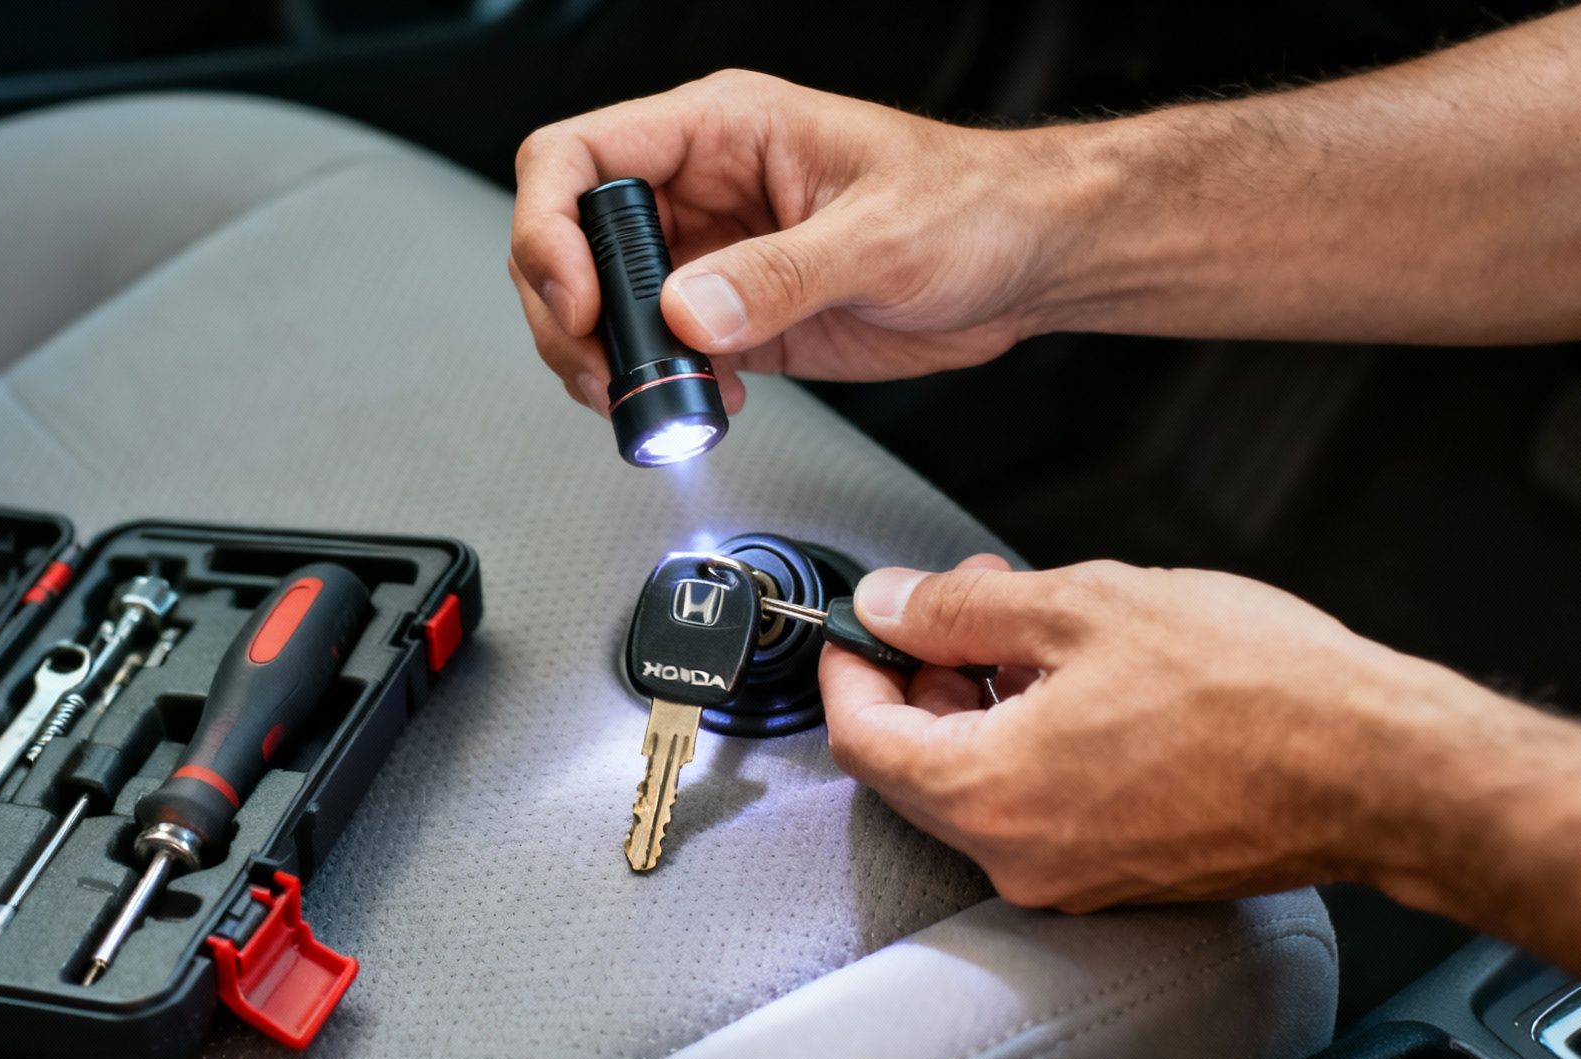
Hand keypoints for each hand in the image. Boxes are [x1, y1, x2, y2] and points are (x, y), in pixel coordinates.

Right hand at [509, 70, 1073, 413]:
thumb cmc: (974, 206)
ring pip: (606, 306)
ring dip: (608, 362)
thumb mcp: (879, 234)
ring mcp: (715, 255)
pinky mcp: (738, 317)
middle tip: (603, 372)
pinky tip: (705, 407)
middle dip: (568, 313)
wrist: (1028, 261)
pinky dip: (663, 390)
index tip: (579, 298)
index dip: (552, 227)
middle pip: (573, 240)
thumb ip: (778, 275)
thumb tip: (689, 313)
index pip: (579, 156)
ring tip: (653, 401)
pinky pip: (664, 354)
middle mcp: (704, 188)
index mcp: (722, 129)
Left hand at [819, 556, 1488, 910]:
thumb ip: (964, 609)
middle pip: (915, 764)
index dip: (850, 665)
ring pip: (981, 782)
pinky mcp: (1124, 875)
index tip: (862, 619)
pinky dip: (1033, 739)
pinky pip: (1040, 805)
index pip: (861, 736)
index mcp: (989, 795)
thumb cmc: (1254, 689)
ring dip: (982, 700)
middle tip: (961, 601)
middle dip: (923, 673)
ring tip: (1032, 622)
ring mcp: (1074, 878)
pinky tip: (1079, 679)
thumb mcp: (1083, 606)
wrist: (1382, 768)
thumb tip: (892, 604)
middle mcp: (1020, 857)